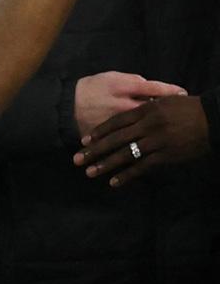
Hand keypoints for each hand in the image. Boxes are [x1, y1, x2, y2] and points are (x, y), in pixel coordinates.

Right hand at [75, 72, 185, 139]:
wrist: (64, 106)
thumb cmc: (91, 87)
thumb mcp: (111, 77)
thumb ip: (133, 82)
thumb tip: (154, 89)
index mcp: (122, 86)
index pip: (154, 88)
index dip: (170, 91)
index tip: (182, 93)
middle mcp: (121, 103)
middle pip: (152, 109)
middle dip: (165, 112)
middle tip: (173, 114)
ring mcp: (116, 120)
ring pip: (142, 125)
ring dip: (154, 127)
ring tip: (161, 128)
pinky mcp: (110, 134)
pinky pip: (127, 138)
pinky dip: (137, 139)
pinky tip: (144, 141)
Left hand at [77, 93, 208, 187]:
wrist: (213, 120)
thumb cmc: (191, 108)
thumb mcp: (167, 100)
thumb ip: (148, 105)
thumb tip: (134, 106)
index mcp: (147, 110)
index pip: (117, 121)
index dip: (100, 131)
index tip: (85, 140)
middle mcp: (148, 125)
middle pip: (116, 139)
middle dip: (95, 150)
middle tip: (78, 159)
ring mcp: (156, 141)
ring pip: (125, 154)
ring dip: (106, 164)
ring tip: (90, 172)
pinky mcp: (166, 155)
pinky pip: (142, 167)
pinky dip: (127, 175)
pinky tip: (114, 182)